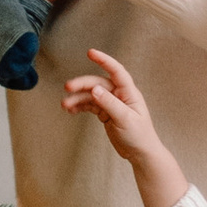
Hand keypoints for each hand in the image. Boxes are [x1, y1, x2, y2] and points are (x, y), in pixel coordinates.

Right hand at [60, 47, 186, 206]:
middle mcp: (119, 95)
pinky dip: (80, 106)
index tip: (91, 52)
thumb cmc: (139, 136)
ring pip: (91, 95)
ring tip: (65, 104)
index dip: (104, 60)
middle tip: (68, 87)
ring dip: (78, 98)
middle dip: (82, 84)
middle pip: (98, 83)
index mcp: (129, 93)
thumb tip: (95, 89)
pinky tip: (70, 110)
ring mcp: (111, 103)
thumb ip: (110, 104)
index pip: (116, 71)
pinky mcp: (105, 113)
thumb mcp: (125, 119)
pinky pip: (90, 106)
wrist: (140, 153)